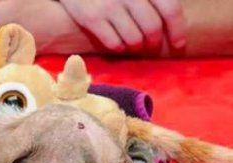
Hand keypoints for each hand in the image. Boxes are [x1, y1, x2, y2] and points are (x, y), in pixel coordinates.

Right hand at [58, 0, 186, 50]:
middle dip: (154, 42)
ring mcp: (109, 6)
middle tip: (152, 46)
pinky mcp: (92, 18)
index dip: (177, 29)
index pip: (170, 9)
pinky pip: (113, 43)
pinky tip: (119, 43)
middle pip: (152, 28)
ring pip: (134, 39)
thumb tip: (173, 19)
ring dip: (136, 47)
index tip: (178, 43)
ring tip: (135, 45)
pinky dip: (119, 48)